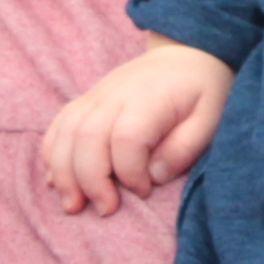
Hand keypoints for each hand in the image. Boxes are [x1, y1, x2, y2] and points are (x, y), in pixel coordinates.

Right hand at [40, 38, 234, 213]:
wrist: (184, 54)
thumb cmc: (202, 91)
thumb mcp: (211, 118)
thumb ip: (184, 148)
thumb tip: (153, 176)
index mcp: (149, 99)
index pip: (126, 139)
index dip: (130, 173)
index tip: (145, 191)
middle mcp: (115, 95)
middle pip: (87, 138)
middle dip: (90, 181)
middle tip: (106, 209)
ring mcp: (95, 96)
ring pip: (65, 134)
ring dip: (63, 173)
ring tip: (73, 205)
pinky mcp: (85, 101)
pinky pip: (58, 127)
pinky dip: (52, 155)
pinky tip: (57, 181)